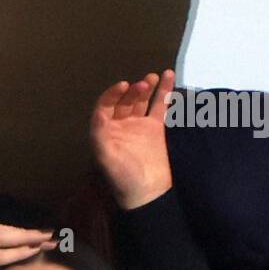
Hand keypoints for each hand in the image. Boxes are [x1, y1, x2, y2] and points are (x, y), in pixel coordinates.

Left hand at [90, 70, 174, 209]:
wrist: (148, 194)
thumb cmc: (123, 176)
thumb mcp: (106, 157)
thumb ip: (100, 135)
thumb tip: (99, 113)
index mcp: (106, 131)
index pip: (106, 105)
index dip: (113, 94)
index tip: (124, 85)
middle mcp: (121, 126)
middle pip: (126, 101)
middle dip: (134, 91)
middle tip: (144, 83)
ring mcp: (140, 126)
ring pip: (143, 101)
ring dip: (148, 87)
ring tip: (155, 76)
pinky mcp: (157, 130)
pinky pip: (160, 108)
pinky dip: (165, 93)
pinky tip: (169, 77)